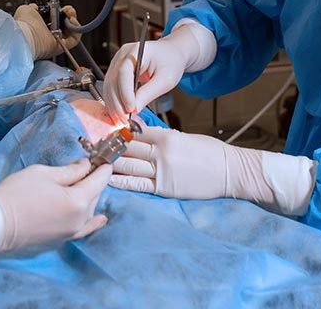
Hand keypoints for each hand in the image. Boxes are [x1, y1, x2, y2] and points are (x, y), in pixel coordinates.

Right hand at [0, 159, 110, 251]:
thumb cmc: (18, 193)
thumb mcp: (45, 174)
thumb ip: (70, 170)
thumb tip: (85, 165)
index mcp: (77, 201)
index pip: (98, 181)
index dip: (103, 167)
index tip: (105, 158)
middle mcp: (79, 219)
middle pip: (95, 195)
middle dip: (94, 180)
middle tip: (88, 166)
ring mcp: (71, 231)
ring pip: (89, 210)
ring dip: (89, 196)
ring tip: (84, 183)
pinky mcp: (62, 239)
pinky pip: (84, 228)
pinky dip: (93, 221)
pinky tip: (100, 219)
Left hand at [15, 3, 81, 59]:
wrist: (25, 36)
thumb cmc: (23, 25)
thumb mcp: (27, 10)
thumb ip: (33, 7)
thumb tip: (36, 6)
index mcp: (40, 29)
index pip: (55, 21)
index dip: (60, 12)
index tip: (60, 7)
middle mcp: (49, 37)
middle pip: (65, 25)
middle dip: (69, 15)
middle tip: (68, 9)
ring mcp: (56, 42)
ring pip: (71, 32)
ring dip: (74, 20)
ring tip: (70, 14)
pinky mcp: (62, 47)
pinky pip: (75, 39)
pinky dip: (77, 29)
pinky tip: (73, 20)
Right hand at [103, 23, 211, 122]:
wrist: (171, 53)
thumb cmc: (170, 62)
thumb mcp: (166, 79)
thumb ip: (149, 93)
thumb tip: (135, 109)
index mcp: (137, 51)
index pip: (124, 72)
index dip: (125, 92)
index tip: (130, 109)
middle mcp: (123, 55)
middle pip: (113, 80)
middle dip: (117, 102)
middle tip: (125, 120)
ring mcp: (118, 62)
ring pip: (109, 85)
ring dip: (113, 104)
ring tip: (121, 120)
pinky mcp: (117, 70)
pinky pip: (111, 87)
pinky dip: (113, 101)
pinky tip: (118, 113)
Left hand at [111, 126, 315, 215]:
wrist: (229, 171)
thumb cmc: (209, 152)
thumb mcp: (184, 137)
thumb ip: (161, 135)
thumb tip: (140, 132)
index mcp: (166, 136)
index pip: (134, 133)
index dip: (117, 133)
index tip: (103, 133)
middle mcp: (161, 153)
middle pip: (127, 148)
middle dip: (108, 147)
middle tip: (91, 146)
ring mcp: (162, 171)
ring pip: (128, 165)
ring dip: (110, 163)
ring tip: (95, 161)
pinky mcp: (165, 188)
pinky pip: (138, 184)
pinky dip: (121, 181)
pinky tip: (108, 180)